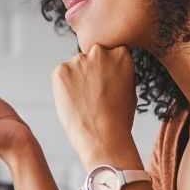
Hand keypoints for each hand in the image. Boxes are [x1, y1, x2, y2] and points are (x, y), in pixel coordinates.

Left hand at [51, 44, 139, 168]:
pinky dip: (64, 87)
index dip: (107, 70)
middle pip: (91, 57)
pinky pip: (61, 75)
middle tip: (94, 94)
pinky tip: (74, 102)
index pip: (110, 54)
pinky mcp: (60, 70)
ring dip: (77, 79)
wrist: (103, 137)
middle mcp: (99, 52)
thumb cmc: (119, 118)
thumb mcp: (129, 88)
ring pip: (75, 67)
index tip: (106, 83)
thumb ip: (118, 72)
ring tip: (84, 102)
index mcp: (121, 54)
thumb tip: (108, 69)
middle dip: (91, 71)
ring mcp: (78, 60)